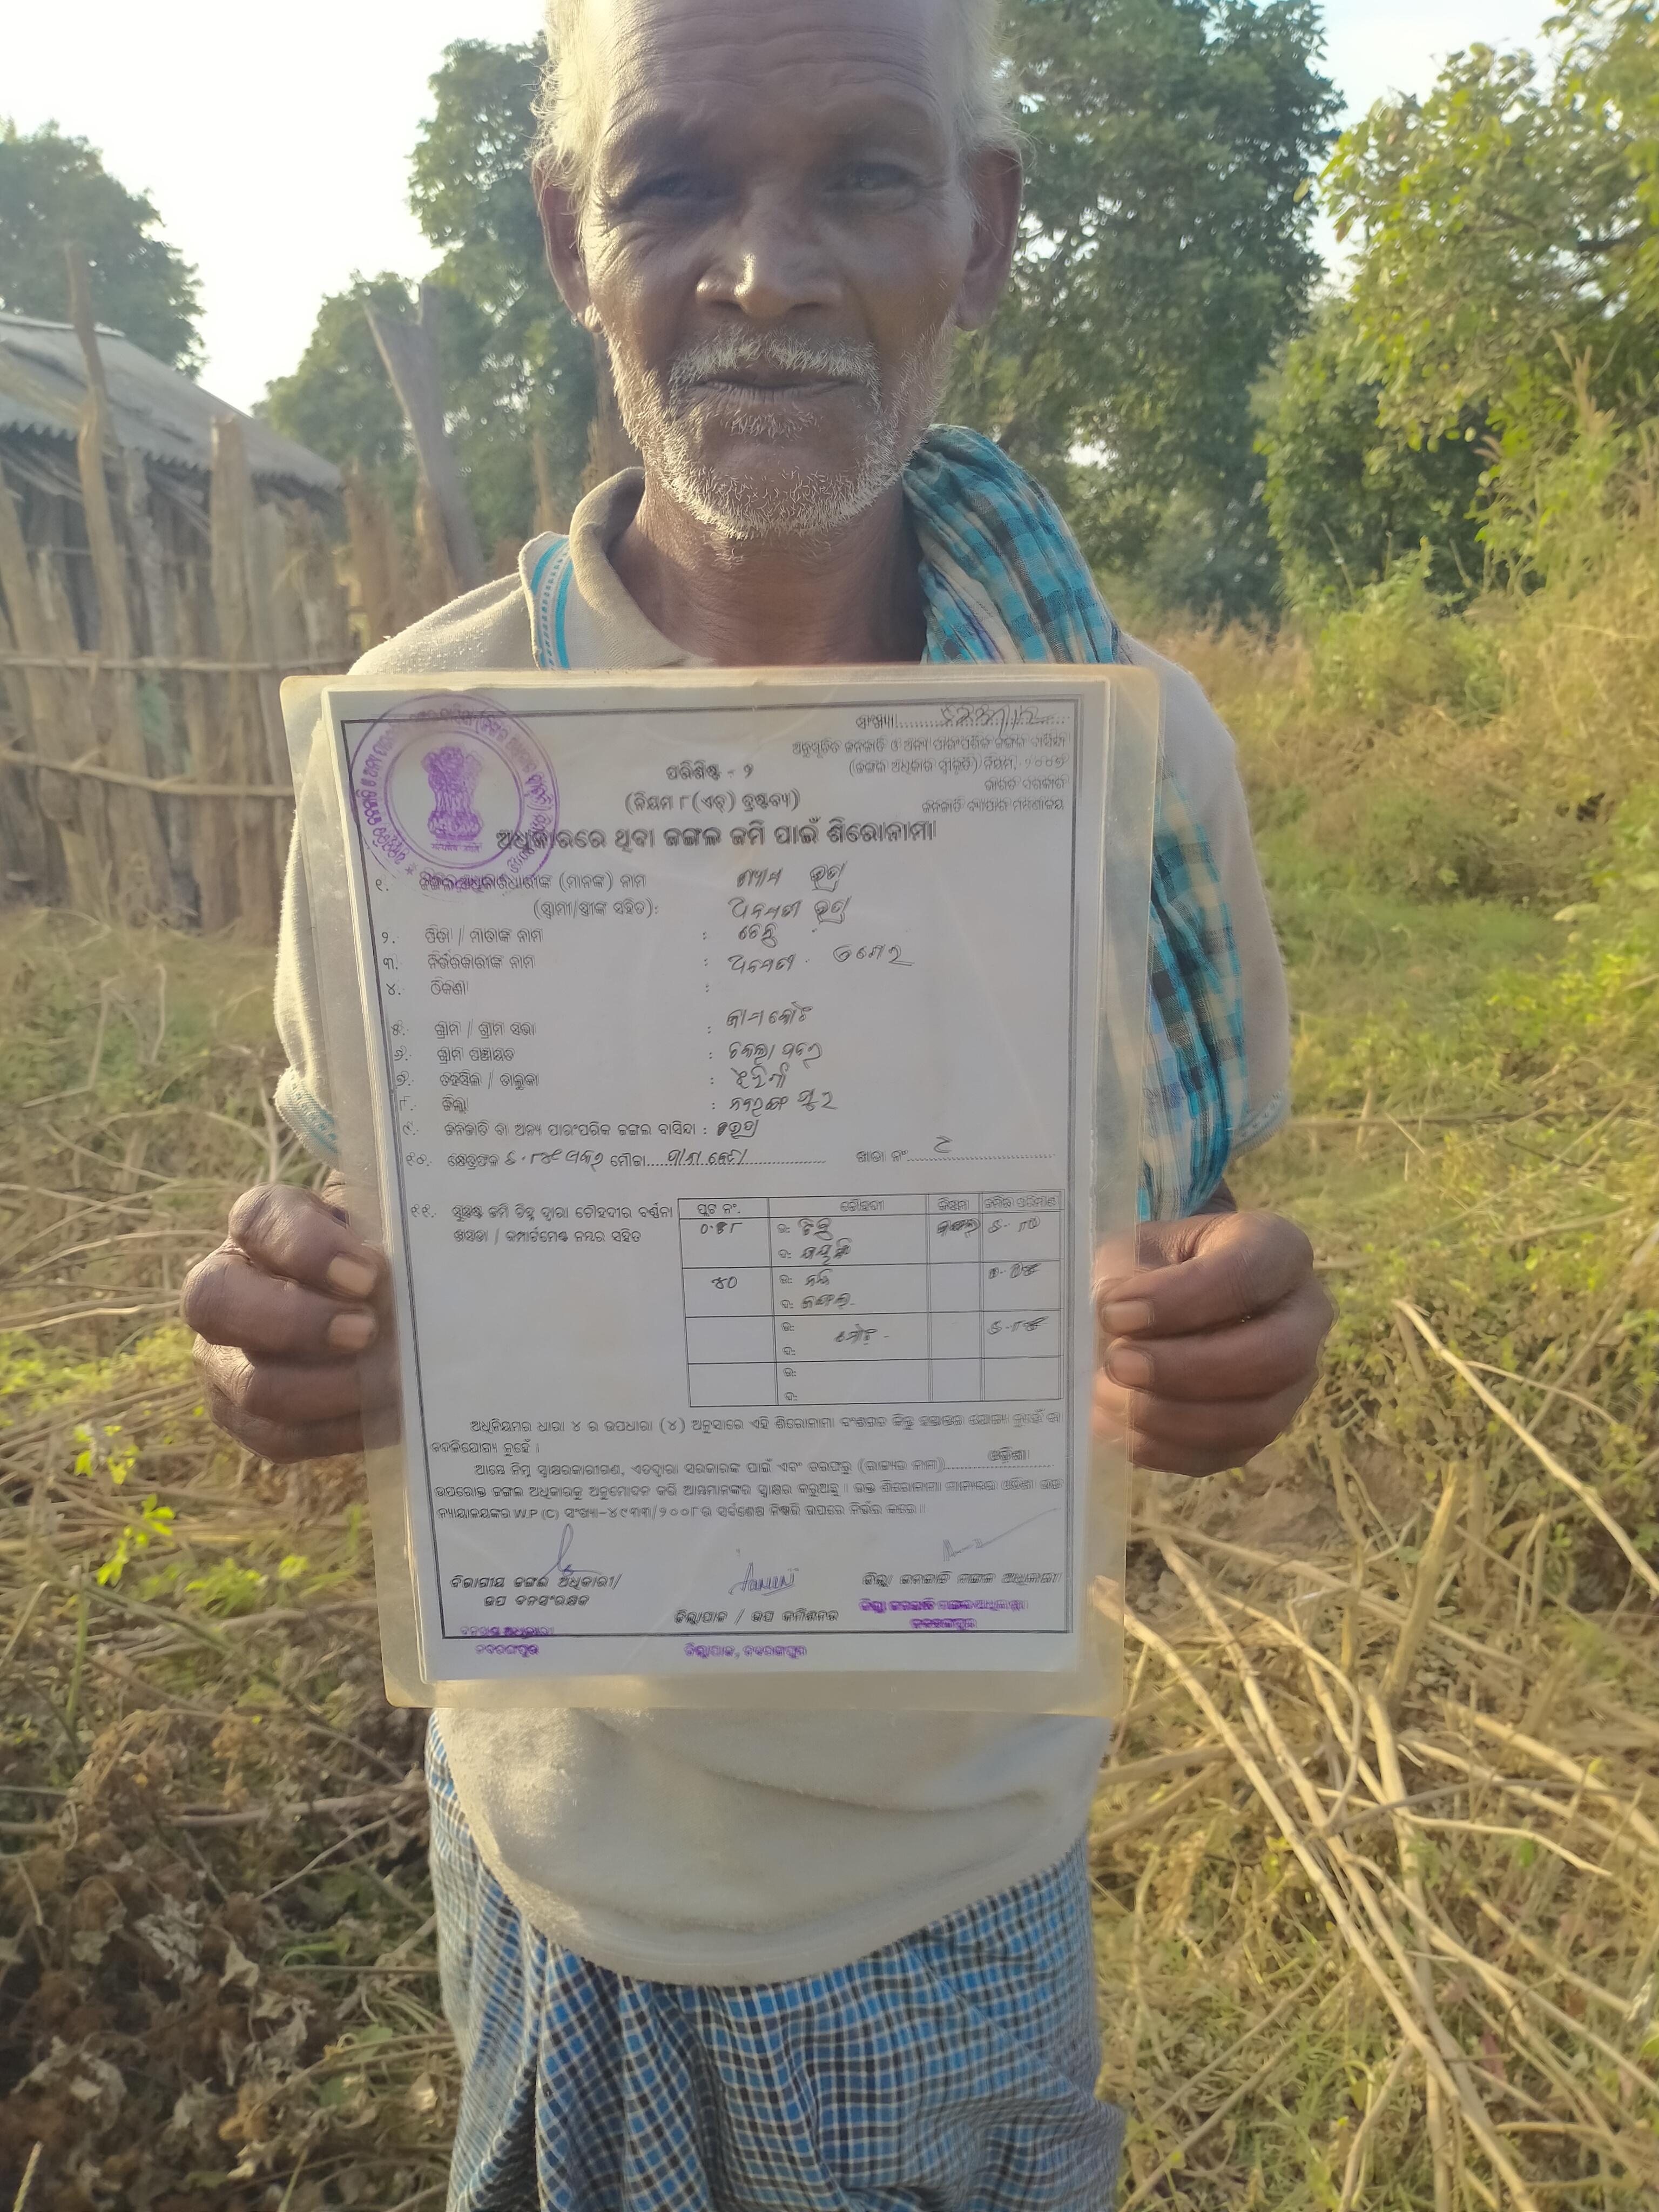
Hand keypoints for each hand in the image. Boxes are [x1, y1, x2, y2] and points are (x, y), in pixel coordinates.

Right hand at [181, 1183, 384, 1463]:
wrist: (374, 1314)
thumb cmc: (375, 1260)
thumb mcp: (379, 1229)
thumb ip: (384, 1232)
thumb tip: (404, 1269)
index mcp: (256, 1228)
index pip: (256, 1221)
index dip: (307, 1248)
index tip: (367, 1272)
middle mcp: (221, 1289)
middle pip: (218, 1302)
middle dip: (298, 1322)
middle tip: (367, 1331)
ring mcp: (221, 1358)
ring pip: (249, 1384)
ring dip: (325, 1388)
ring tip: (387, 1380)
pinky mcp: (241, 1415)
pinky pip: (276, 1436)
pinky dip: (336, 1430)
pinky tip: (386, 1415)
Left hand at [1093, 1209, 1331, 1475]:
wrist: (1163, 1298)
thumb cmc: (1155, 1264)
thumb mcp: (1134, 1250)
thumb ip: (1123, 1277)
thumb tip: (1113, 1318)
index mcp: (1278, 1249)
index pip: (1249, 1273)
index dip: (1179, 1299)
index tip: (1114, 1311)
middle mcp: (1305, 1315)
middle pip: (1275, 1356)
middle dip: (1188, 1369)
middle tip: (1118, 1364)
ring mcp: (1295, 1379)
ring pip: (1258, 1418)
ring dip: (1175, 1418)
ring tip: (1107, 1398)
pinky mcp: (1265, 1428)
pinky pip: (1229, 1454)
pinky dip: (1168, 1449)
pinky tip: (1119, 1428)